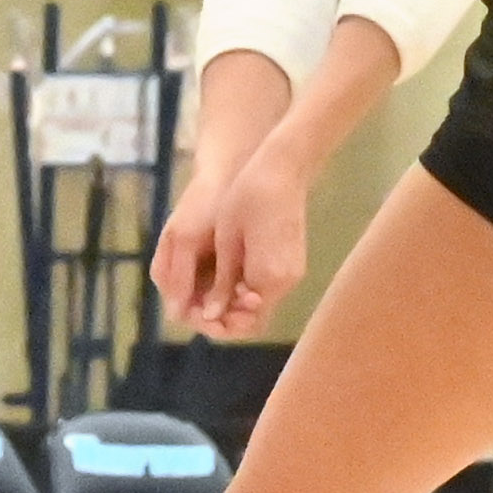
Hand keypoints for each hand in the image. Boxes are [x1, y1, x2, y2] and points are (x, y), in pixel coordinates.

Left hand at [154, 158, 312, 340]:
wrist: (282, 168)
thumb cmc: (248, 198)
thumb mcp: (228, 243)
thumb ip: (222, 283)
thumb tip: (211, 315)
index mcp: (270, 279)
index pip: (246, 321)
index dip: (221, 323)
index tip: (199, 313)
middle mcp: (287, 282)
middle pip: (256, 316)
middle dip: (227, 315)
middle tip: (200, 304)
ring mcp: (293, 272)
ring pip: (261, 302)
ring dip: (236, 302)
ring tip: (208, 290)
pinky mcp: (293, 262)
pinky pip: (268, 286)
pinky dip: (247, 288)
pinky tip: (227, 276)